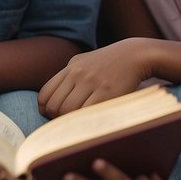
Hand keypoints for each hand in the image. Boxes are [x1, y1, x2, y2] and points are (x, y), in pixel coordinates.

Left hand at [39, 39, 153, 116]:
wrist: (135, 54)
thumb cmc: (108, 62)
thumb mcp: (83, 62)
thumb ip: (66, 77)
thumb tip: (49, 103)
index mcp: (70, 68)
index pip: (45, 94)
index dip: (45, 110)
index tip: (53, 117)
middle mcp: (78, 74)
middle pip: (55, 106)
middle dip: (57, 119)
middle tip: (66, 124)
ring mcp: (93, 82)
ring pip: (69, 111)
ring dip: (71, 122)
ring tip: (78, 125)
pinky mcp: (108, 92)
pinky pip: (88, 112)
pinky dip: (85, 121)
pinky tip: (90, 122)